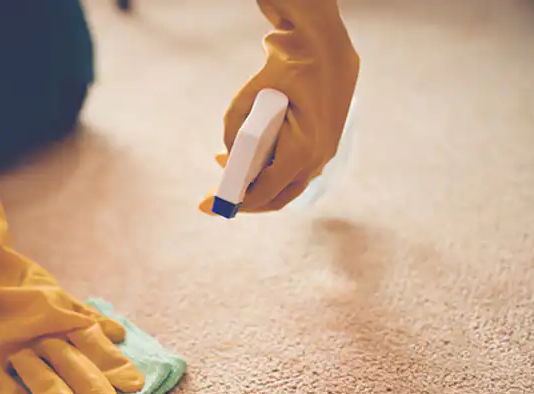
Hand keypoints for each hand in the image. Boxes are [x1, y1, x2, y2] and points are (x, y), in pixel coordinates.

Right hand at [0, 269, 145, 393]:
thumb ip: (89, 319)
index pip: (92, 342)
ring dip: (55, 392)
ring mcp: (13, 343)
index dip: (113, 363)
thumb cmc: (28, 290)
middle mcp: (42, 331)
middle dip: (89, 382)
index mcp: (64, 318)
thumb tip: (120, 334)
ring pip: (36, 370)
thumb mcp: (63, 298)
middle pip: (68, 358)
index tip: (134, 385)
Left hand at [200, 0, 359, 213]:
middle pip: (276, 196)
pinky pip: (293, 169)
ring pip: (286, 184)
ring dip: (256, 182)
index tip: (211, 206)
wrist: (322, 47)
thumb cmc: (286, 69)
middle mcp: (317, 159)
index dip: (236, 201)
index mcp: (303, 150)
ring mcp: (322, 155)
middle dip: (244, 199)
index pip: (266, 190)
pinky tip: (247, 158)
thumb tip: (229, 154)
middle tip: (215, 200)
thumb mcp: (249, 95)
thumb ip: (234, 127)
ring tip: (224, 167)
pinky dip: (270, 170)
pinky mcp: (321, 146)